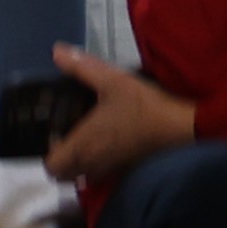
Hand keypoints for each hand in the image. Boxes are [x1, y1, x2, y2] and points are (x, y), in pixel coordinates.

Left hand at [45, 46, 189, 184]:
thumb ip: (81, 67)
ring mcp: (110, 169)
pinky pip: (102, 174)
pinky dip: (98, 165)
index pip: (51, 166)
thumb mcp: (111, 80)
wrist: (178, 126)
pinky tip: (109, 143)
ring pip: (83, 176)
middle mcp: (92, 162)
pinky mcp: (126, 169)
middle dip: (62, 161)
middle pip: (64, 176)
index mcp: (82, 144)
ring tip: (87, 140)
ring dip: (80, 164)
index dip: (48, 152)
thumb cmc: (141, 105)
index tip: (56, 134)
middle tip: (68, 137)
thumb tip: (56, 50)